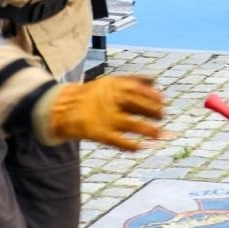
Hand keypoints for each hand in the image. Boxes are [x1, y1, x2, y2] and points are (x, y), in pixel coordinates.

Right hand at [45, 75, 164, 150]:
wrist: (64, 108)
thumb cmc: (95, 94)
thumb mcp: (112, 82)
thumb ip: (134, 80)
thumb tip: (155, 80)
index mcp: (114, 87)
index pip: (138, 90)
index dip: (152, 96)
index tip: (163, 101)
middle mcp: (111, 102)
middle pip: (137, 106)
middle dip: (153, 111)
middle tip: (163, 116)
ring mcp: (106, 119)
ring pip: (131, 125)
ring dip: (148, 131)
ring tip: (161, 135)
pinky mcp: (100, 134)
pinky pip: (118, 141)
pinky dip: (131, 145)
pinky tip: (142, 147)